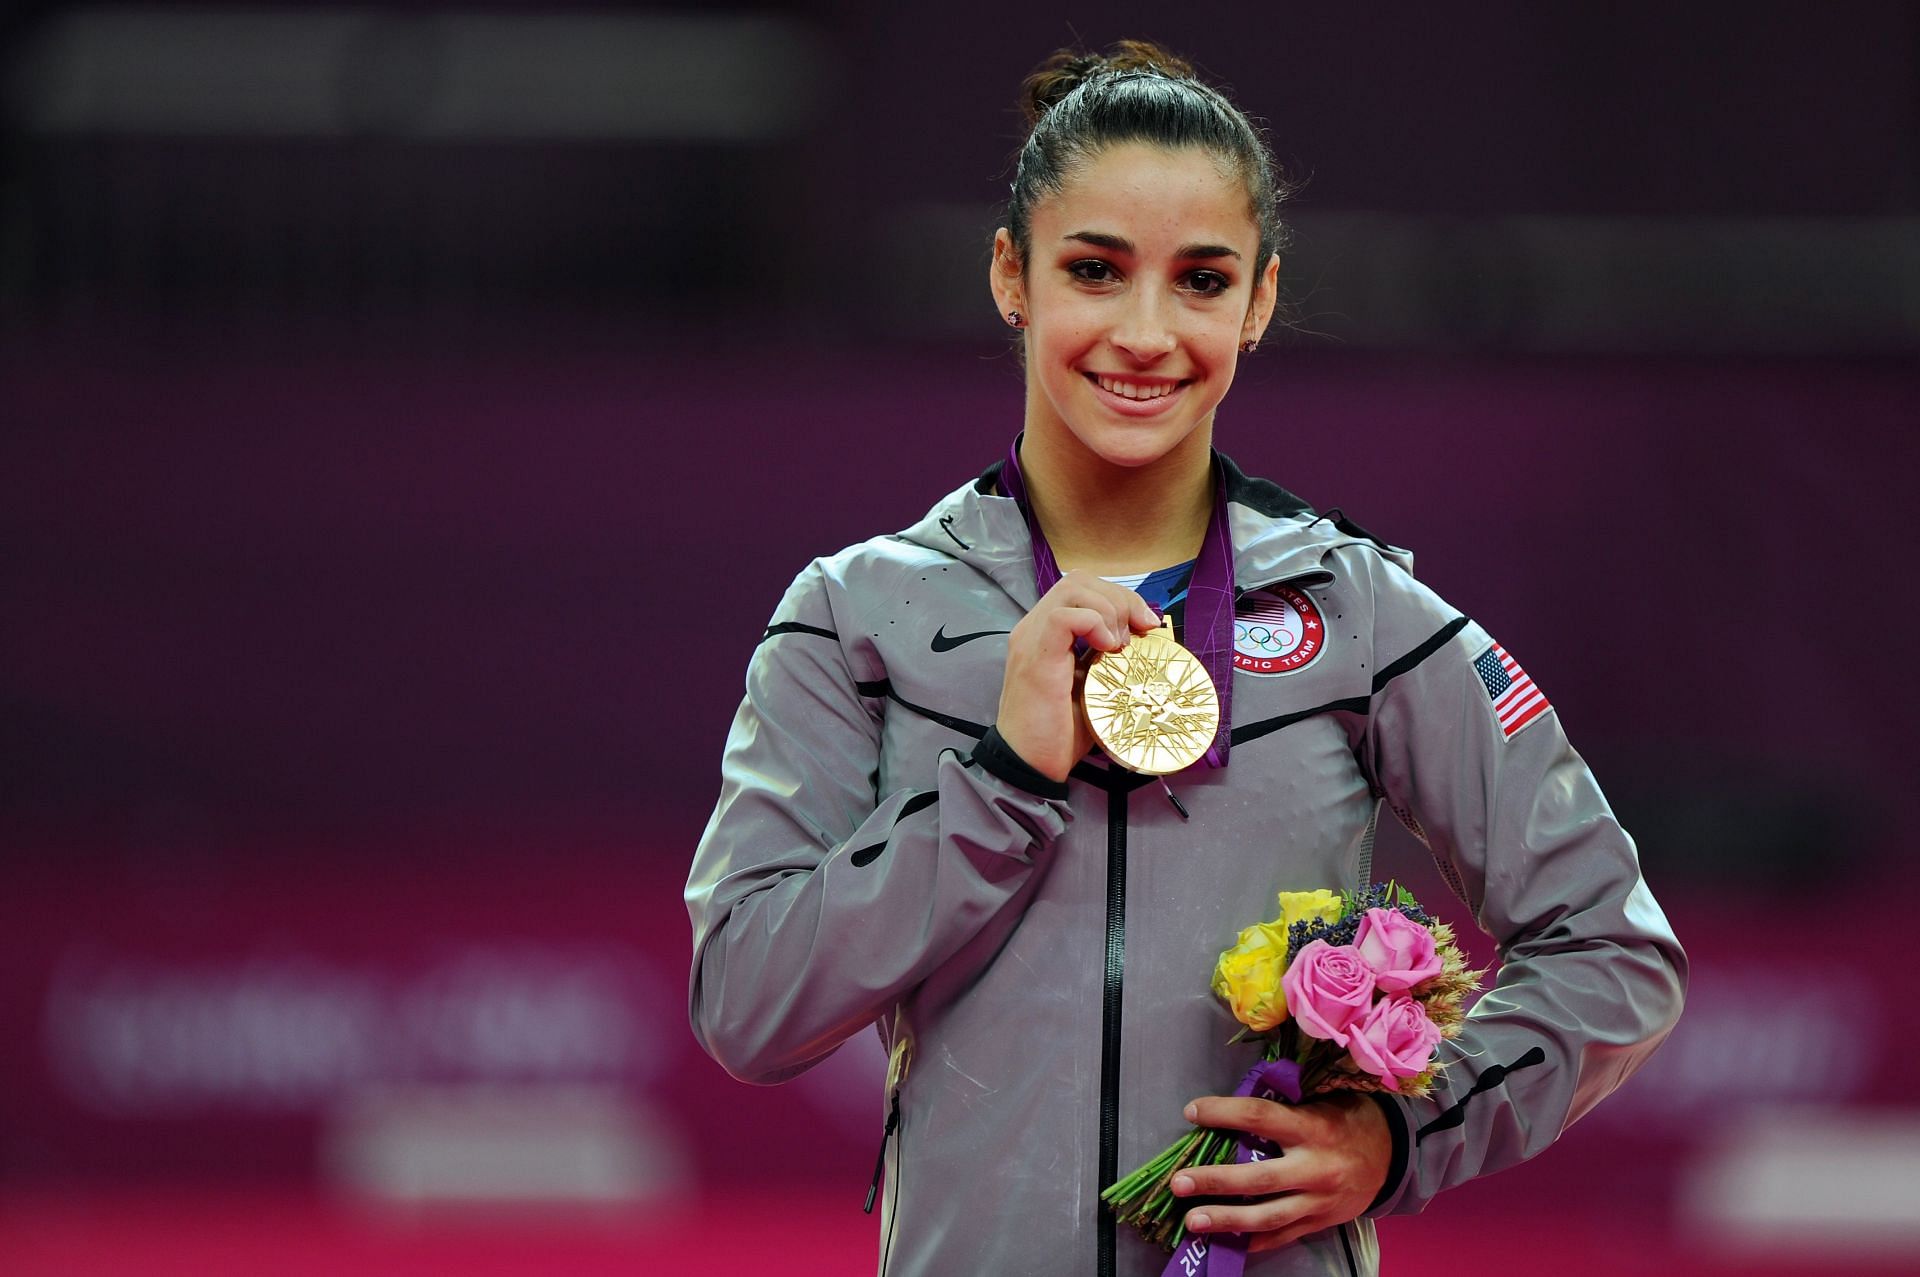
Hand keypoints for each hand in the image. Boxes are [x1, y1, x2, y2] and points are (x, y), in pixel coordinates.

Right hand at [995, 571, 1158, 781]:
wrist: (1029, 765)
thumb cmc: (1059, 735)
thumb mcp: (1092, 688)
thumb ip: (1106, 661)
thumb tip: (1141, 645)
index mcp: (1046, 634)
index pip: (1082, 590)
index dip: (1119, 598)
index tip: (1146, 626)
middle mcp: (1034, 628)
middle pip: (1079, 581)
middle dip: (1119, 598)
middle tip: (1140, 629)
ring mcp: (1032, 639)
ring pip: (1072, 588)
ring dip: (1109, 609)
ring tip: (1120, 644)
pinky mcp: (1036, 656)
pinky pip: (1064, 616)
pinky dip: (1094, 623)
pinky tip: (1108, 649)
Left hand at [1169, 1091, 1390, 1251]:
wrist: (1393, 1155)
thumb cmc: (1347, 1118)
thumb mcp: (1322, 1099)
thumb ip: (1284, 1104)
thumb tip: (1233, 1104)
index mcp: (1312, 1127)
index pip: (1258, 1117)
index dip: (1222, 1113)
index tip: (1191, 1112)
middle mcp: (1315, 1168)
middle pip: (1258, 1178)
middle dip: (1215, 1182)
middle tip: (1178, 1183)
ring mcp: (1318, 1201)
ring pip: (1268, 1216)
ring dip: (1227, 1220)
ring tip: (1192, 1221)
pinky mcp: (1320, 1223)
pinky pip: (1283, 1236)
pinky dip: (1253, 1241)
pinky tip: (1226, 1242)